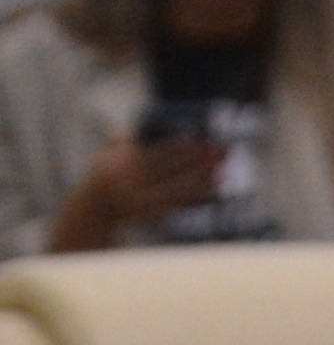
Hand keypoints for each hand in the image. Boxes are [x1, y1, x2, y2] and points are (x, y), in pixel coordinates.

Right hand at [49, 135, 223, 251]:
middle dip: (197, 160)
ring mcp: (144, 202)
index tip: (196, 138)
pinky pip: (180, 205)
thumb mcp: (105, 153)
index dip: (176, 147)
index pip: (153, 155)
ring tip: (224, 170)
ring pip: (179, 189)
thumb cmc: (106, 173)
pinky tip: (216, 189)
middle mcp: (132, 186)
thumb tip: (139, 129)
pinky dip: (198, 197)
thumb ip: (121, 139)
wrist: (97, 208)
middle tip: (222, 151)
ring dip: (203, 180)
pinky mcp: (155, 215)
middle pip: (172, 170)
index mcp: (121, 167)